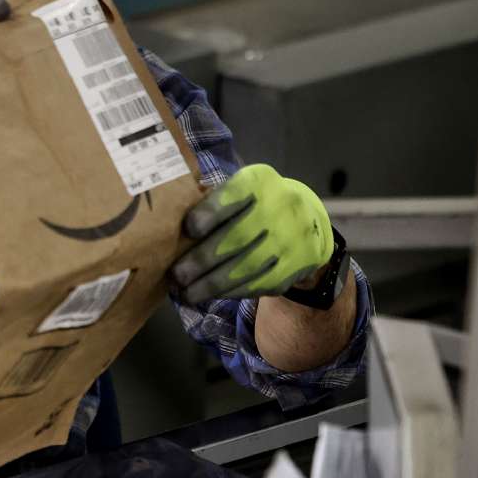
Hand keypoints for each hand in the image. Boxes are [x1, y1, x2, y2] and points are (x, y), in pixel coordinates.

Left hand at [170, 164, 333, 304]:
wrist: (308, 222)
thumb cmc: (254, 206)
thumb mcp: (239, 190)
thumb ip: (212, 202)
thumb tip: (170, 225)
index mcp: (260, 181)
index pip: (236, 194)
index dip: (212, 212)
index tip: (189, 229)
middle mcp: (282, 207)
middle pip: (238, 236)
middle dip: (203, 259)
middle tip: (177, 275)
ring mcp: (291, 239)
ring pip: (247, 266)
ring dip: (212, 284)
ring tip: (187, 293)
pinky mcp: (294, 267)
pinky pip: (258, 283)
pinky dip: (230, 292)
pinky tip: (210, 295)